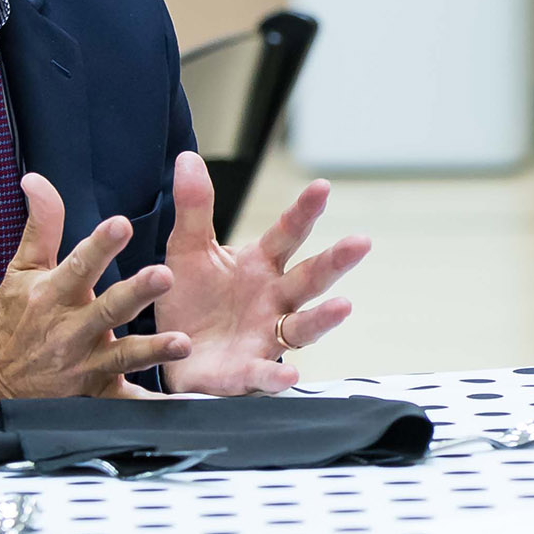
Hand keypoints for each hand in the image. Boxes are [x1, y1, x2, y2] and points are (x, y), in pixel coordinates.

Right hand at [0, 174, 192, 410]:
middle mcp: (71, 330)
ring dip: (153, 350)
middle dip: (136, 293)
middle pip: (107, 309)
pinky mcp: (96, 393)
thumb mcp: (22, 270)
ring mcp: (85, 364)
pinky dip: (150, 407)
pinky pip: (126, 401)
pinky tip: (178, 406)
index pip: (78, 265)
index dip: (99, 245)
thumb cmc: (14, 320)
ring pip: (123, 356)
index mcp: (54, 295)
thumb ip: (41, 226)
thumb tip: (37, 179)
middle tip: (164, 276)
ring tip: (183, 342)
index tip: (121, 223)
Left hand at [151, 151, 370, 394]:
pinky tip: (291, 376)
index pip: (287, 234)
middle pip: (309, 278)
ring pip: (302, 327)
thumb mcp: (187, 250)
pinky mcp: (247, 372)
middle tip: (361, 242)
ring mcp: (266, 337)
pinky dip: (278, 377)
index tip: (321, 187)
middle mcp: (274, 300)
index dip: (304, 211)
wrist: (172, 353)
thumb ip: (194, 208)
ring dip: (324, 318)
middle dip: (335, 261)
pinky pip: (266, 375)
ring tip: (344, 306)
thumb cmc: (192, 300)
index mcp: (260, 266)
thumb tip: (187, 156)